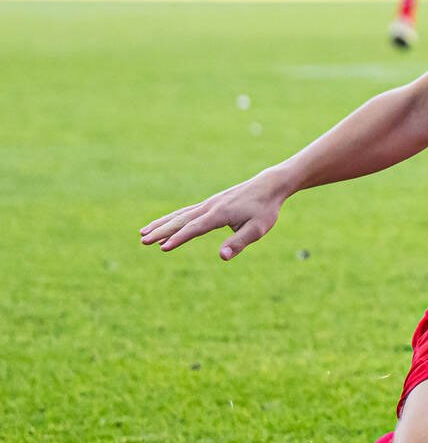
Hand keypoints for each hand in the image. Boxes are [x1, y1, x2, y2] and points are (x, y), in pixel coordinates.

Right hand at [138, 170, 291, 260]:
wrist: (269, 185)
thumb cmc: (265, 209)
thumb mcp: (258, 229)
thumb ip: (239, 242)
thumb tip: (221, 257)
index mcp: (220, 214)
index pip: (195, 228)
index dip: (179, 239)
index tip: (163, 248)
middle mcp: (210, 207)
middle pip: (181, 220)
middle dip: (162, 231)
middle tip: (143, 240)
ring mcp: (209, 204)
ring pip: (180, 214)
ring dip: (162, 223)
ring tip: (143, 233)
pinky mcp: (210, 204)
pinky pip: (187, 212)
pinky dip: (173, 218)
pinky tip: (164, 224)